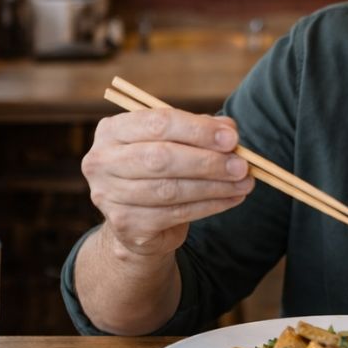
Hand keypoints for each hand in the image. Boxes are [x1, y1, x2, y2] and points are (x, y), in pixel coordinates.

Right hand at [81, 109, 254, 257]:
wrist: (138, 221)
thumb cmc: (159, 168)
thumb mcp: (177, 142)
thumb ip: (201, 130)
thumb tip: (229, 131)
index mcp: (112, 130)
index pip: (157, 123)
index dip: (198, 130)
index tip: (232, 138)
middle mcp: (102, 161)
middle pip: (161, 158)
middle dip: (208, 161)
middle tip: (242, 165)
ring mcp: (109, 195)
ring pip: (170, 189)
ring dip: (214, 186)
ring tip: (245, 183)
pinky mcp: (125, 225)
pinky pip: (175, 214)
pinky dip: (209, 206)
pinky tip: (231, 199)